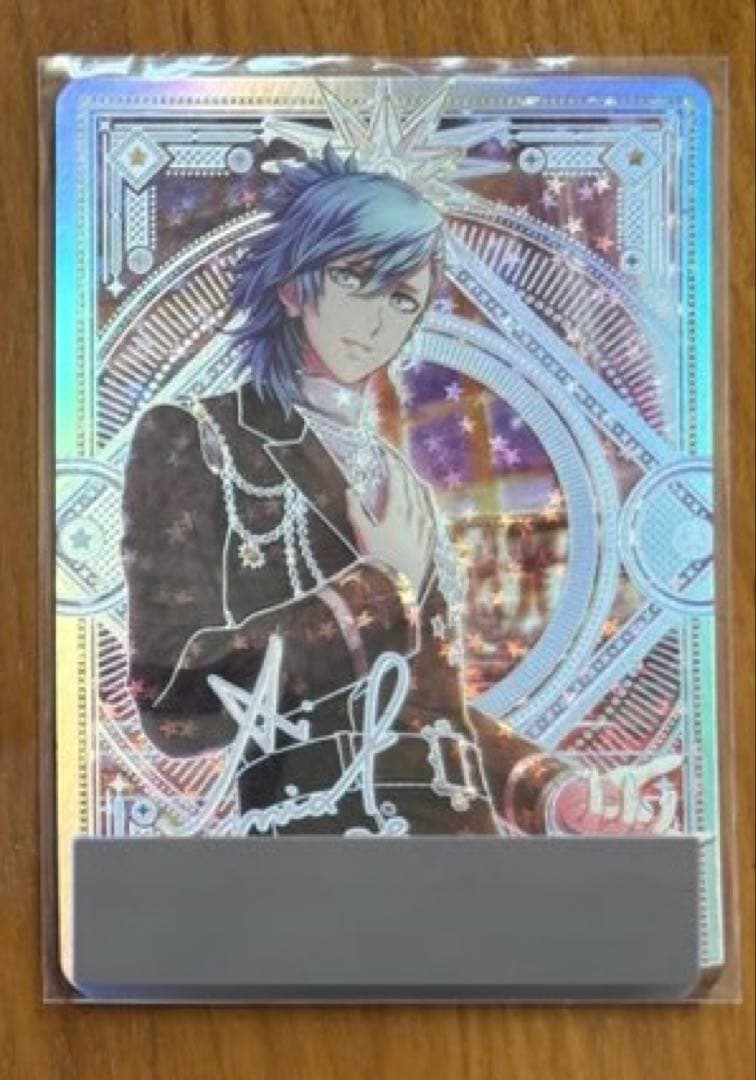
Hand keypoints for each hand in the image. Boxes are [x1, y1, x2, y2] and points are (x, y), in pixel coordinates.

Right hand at [346, 454, 432, 597]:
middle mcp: (413, 518)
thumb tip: (349, 491)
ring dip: (417, 490)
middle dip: (405, 475)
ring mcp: (423, 530)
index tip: (388, 457)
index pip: (397, 483)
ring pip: (423, 503)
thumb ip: (355, 512)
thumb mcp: (362, 535)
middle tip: (400, 465)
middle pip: (412, 490)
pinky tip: (425, 510)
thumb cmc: (377, 561)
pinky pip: (430, 520)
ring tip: (413, 482)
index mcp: (397, 512)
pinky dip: (426, 509)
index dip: (393, 468)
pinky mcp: (428, 543)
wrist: (399, 589)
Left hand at [545, 754, 682, 834]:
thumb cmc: (610, 789)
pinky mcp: (589, 825)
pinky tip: (592, 773)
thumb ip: (655, 770)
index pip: (662, 830)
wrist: (575, 800)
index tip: (674, 798)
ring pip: (624, 820)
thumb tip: (678, 757)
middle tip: (640, 778)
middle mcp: (627, 832)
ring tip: (627, 775)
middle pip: (643, 826)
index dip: (671, 820)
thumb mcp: (634, 777)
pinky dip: (593, 791)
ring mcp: (608, 830)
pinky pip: (595, 810)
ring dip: (627, 796)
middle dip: (648, 805)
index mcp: (641, 825)